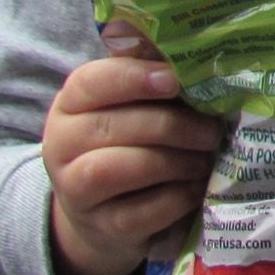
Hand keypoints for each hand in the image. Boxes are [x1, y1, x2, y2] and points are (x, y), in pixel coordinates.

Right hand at [43, 35, 220, 274]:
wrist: (103, 210)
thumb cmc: (127, 141)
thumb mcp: (131, 106)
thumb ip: (152, 76)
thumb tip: (196, 47)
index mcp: (71, 104)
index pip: (92, 82)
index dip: (134, 78)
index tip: (174, 80)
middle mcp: (63, 145)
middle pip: (115, 127)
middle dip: (172, 126)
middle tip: (212, 129)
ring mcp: (78, 191)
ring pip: (124, 168)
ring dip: (176, 161)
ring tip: (206, 158)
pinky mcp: (105, 227)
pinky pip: (144, 211)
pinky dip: (178, 198)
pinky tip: (196, 188)